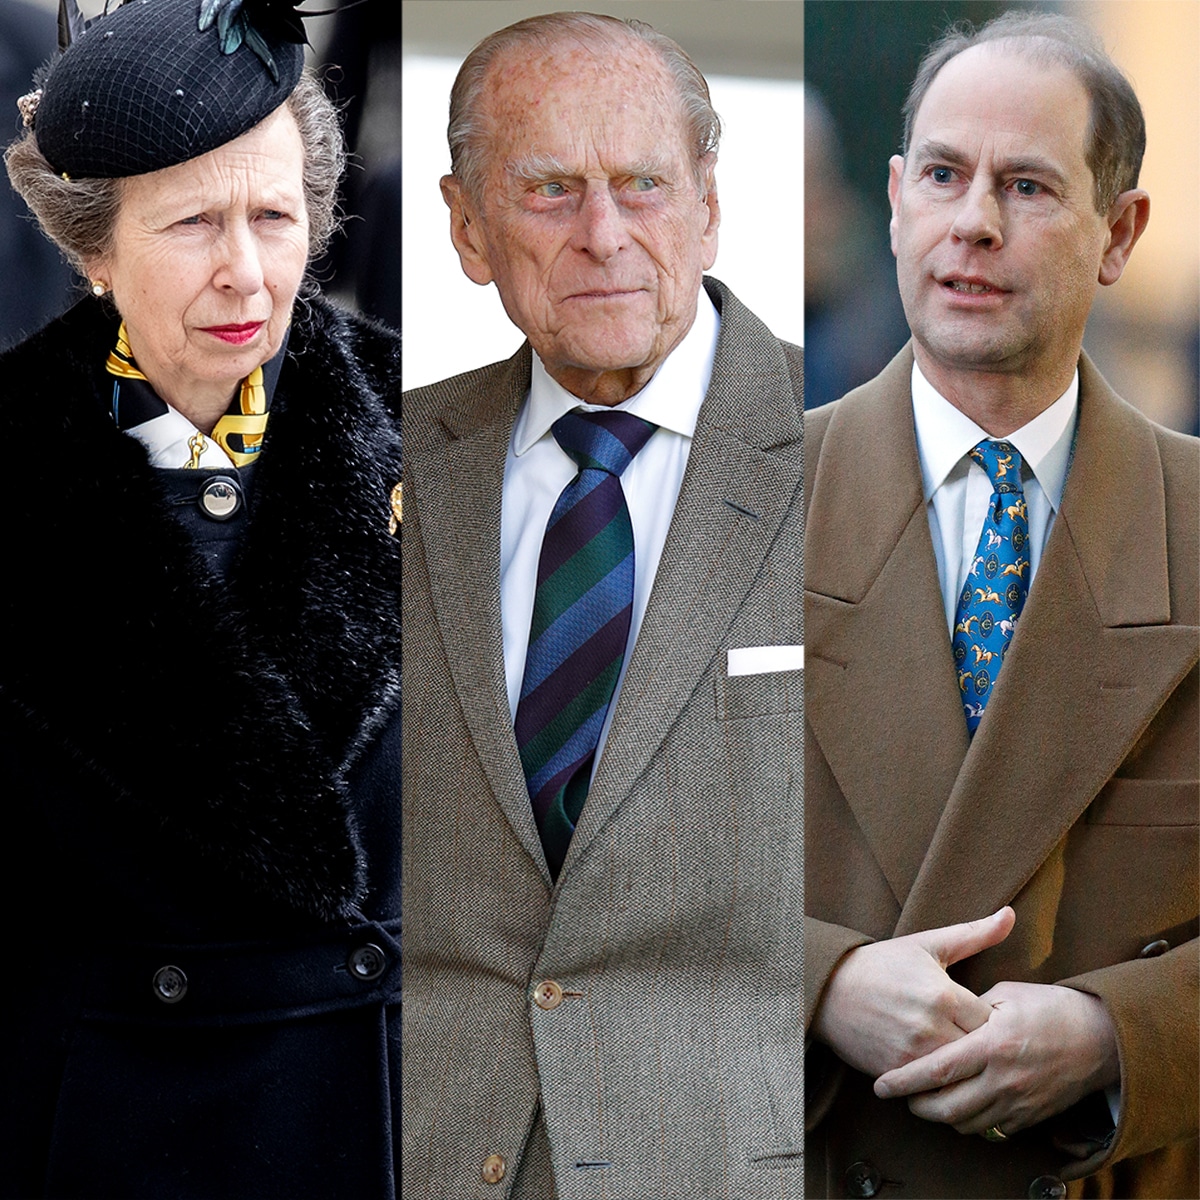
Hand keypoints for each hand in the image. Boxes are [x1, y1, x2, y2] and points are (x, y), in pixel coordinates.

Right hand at [811, 907, 1014, 1078]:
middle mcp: (930, 1026)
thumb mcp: (927, 944)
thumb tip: (1010, 915)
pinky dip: (940, 1080)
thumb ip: (974, 934)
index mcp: (943, 994)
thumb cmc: (882, 964)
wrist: (829, 988)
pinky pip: (933, 1086)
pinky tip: (942, 1070)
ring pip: (959, 1073)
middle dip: (983, 1047)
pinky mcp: (897, 1070)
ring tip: (965, 1057)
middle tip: (982, 1041)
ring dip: (964, 1067)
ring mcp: (912, 1052)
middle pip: (979, 1051)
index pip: (993, 1022)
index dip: (995, 1022)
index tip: (990, 1019)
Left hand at [873, 980, 1119, 1134]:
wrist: (1101, 1038)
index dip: (904, 1081)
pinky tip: (958, 1104)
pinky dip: (969, 1121)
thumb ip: (968, 1010)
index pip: (937, 1070)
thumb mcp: (1004, 995)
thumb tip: (939, 1021)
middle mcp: (1003, 1079)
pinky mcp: (1031, 1117)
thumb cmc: (1048, 1007)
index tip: (879, 1086)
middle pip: (946, 1108)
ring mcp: (1019, 1103)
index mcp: (991, 1044)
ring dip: (940, 1115)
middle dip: (916, 1106)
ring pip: (966, 1123)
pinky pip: (990, 1129)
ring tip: (924, 1099)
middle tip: (899, 1094)